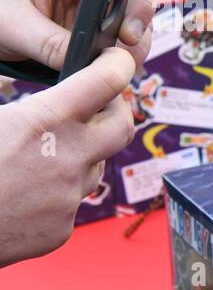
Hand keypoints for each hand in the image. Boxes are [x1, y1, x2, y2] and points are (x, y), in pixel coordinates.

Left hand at [0, 0, 154, 74]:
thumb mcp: (11, 24)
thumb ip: (46, 42)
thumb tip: (87, 59)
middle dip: (141, 5)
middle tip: (130, 36)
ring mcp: (100, 1)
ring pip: (138, 9)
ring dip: (140, 35)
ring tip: (125, 59)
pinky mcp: (104, 27)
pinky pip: (130, 35)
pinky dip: (131, 52)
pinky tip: (120, 64)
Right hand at [0, 46, 137, 265]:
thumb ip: (13, 99)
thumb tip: (20, 87)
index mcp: (44, 121)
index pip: (106, 83)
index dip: (117, 66)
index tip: (116, 61)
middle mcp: (68, 159)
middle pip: (123, 126)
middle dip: (116, 111)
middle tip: (98, 106)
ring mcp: (68, 198)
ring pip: (92, 168)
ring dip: (78, 156)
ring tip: (36, 156)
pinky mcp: (62, 229)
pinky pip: (69, 203)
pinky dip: (53, 193)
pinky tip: (21, 193)